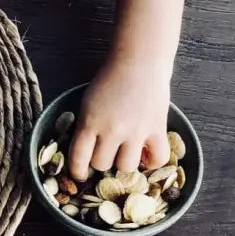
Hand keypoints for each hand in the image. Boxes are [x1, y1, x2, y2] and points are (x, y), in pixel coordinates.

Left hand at [67, 57, 171, 180]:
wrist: (139, 60)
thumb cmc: (110, 79)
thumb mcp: (87, 102)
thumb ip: (86, 127)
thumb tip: (85, 154)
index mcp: (90, 122)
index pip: (78, 159)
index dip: (77, 171)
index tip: (81, 174)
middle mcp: (112, 130)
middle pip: (101, 165)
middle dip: (102, 160)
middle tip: (107, 151)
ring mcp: (136, 131)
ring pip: (126, 167)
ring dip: (124, 162)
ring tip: (126, 151)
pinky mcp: (157, 129)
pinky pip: (157, 160)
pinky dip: (152, 162)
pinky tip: (147, 154)